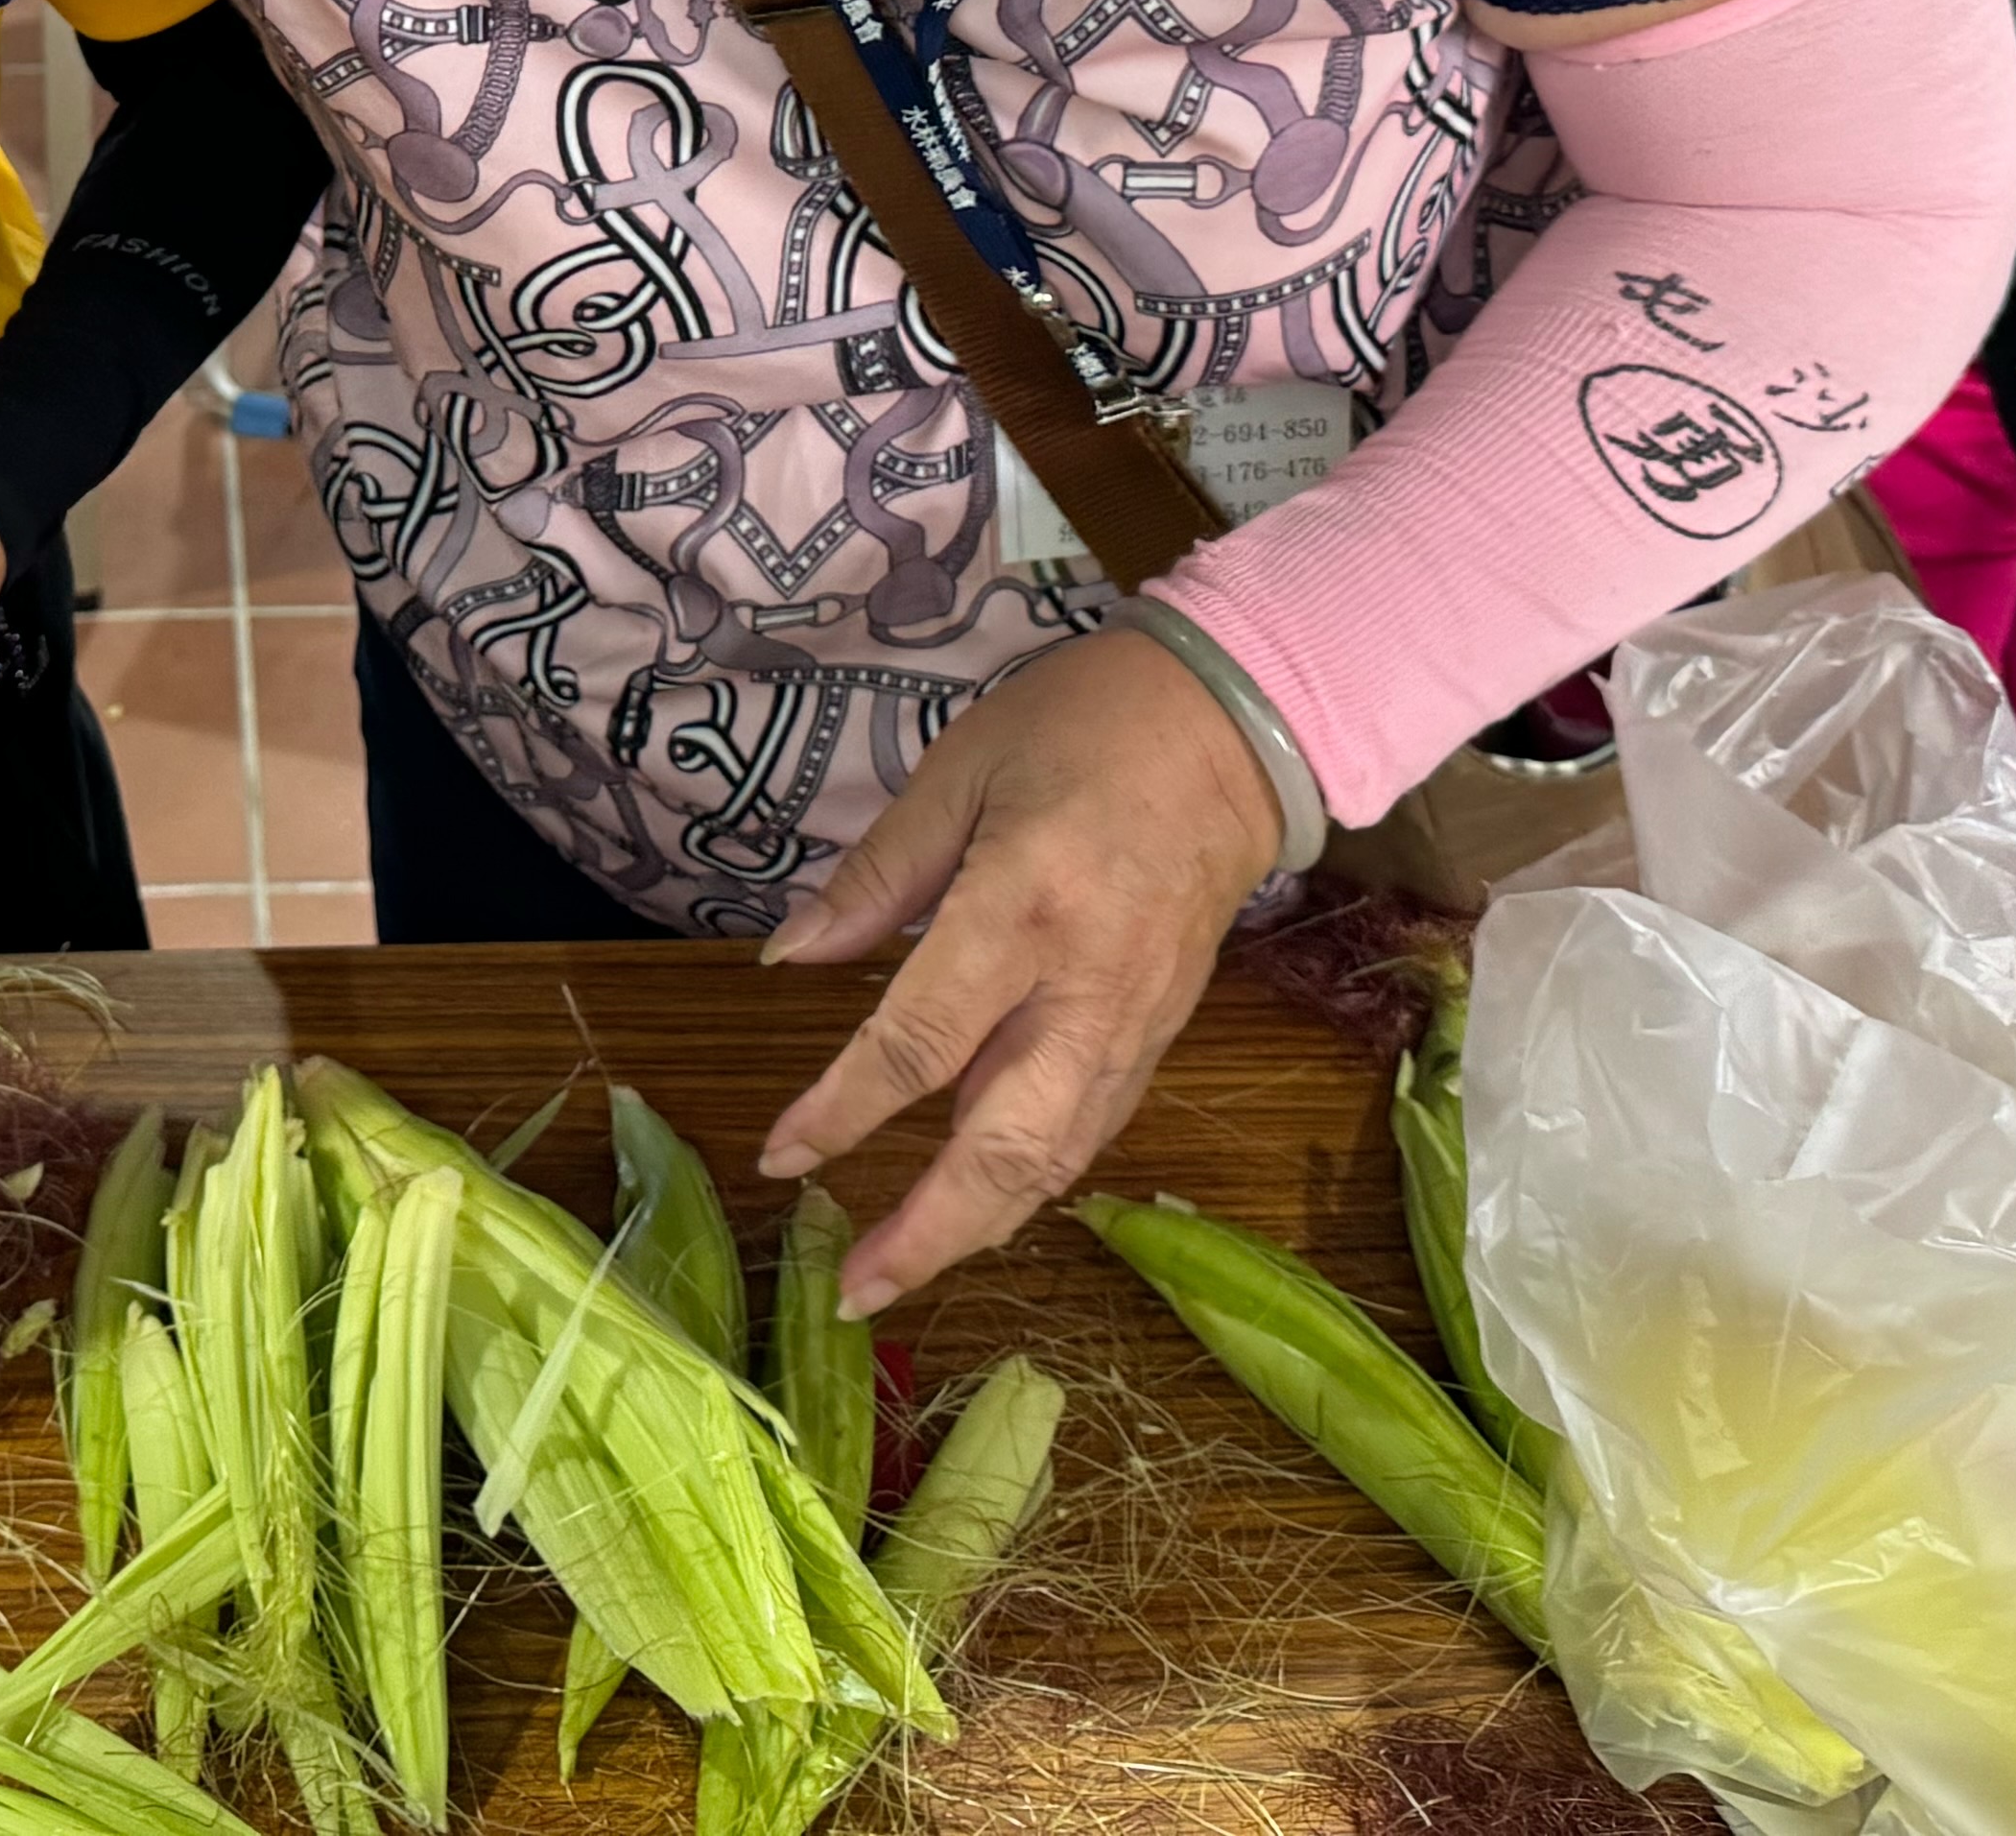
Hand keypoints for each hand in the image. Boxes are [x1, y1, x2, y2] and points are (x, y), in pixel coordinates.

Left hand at [750, 621, 1279, 1311]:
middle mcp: (1084, 986)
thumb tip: (790, 957)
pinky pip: (1092, 1130)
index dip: (842, 1110)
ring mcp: (1135, 1021)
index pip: (919, 1040)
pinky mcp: (1162, 1032)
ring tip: (903, 1271)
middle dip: (926, 1231)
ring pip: (1056, 1157)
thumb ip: (878, 875)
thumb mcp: (959, 770)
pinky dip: (1033, 1183)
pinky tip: (983, 1206)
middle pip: (1003, 1142)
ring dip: (979, 1228)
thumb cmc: (1083, 726)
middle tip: (852, 1290)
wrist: (1234, 729)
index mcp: (1021, 906)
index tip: (781, 1156)